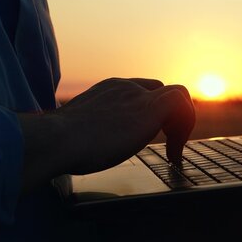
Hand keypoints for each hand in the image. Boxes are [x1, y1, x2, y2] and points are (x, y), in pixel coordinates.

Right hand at [18, 78, 194, 191]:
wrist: (57, 139)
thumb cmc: (58, 142)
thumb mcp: (76, 130)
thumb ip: (85, 129)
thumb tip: (80, 144)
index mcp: (108, 91)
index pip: (139, 90)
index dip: (148, 112)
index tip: (146, 137)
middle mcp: (125, 88)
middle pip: (160, 90)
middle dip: (168, 118)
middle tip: (167, 146)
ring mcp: (138, 96)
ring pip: (177, 95)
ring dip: (181, 124)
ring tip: (173, 152)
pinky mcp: (150, 108)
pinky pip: (182, 103)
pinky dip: (185, 126)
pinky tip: (173, 153)